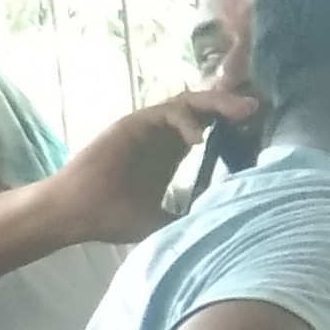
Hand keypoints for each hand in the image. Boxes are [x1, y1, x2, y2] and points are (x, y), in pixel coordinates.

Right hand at [49, 85, 260, 245]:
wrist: (72, 213)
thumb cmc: (107, 218)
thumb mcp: (156, 221)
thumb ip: (183, 217)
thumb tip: (216, 226)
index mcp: (169, 154)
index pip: (209, 127)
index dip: (232, 125)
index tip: (256, 131)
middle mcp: (162, 136)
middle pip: (205, 109)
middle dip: (232, 107)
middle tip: (256, 111)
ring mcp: (148, 128)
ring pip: (191, 103)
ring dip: (218, 104)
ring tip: (242, 111)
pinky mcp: (134, 123)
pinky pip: (168, 111)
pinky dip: (187, 119)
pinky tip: (197, 138)